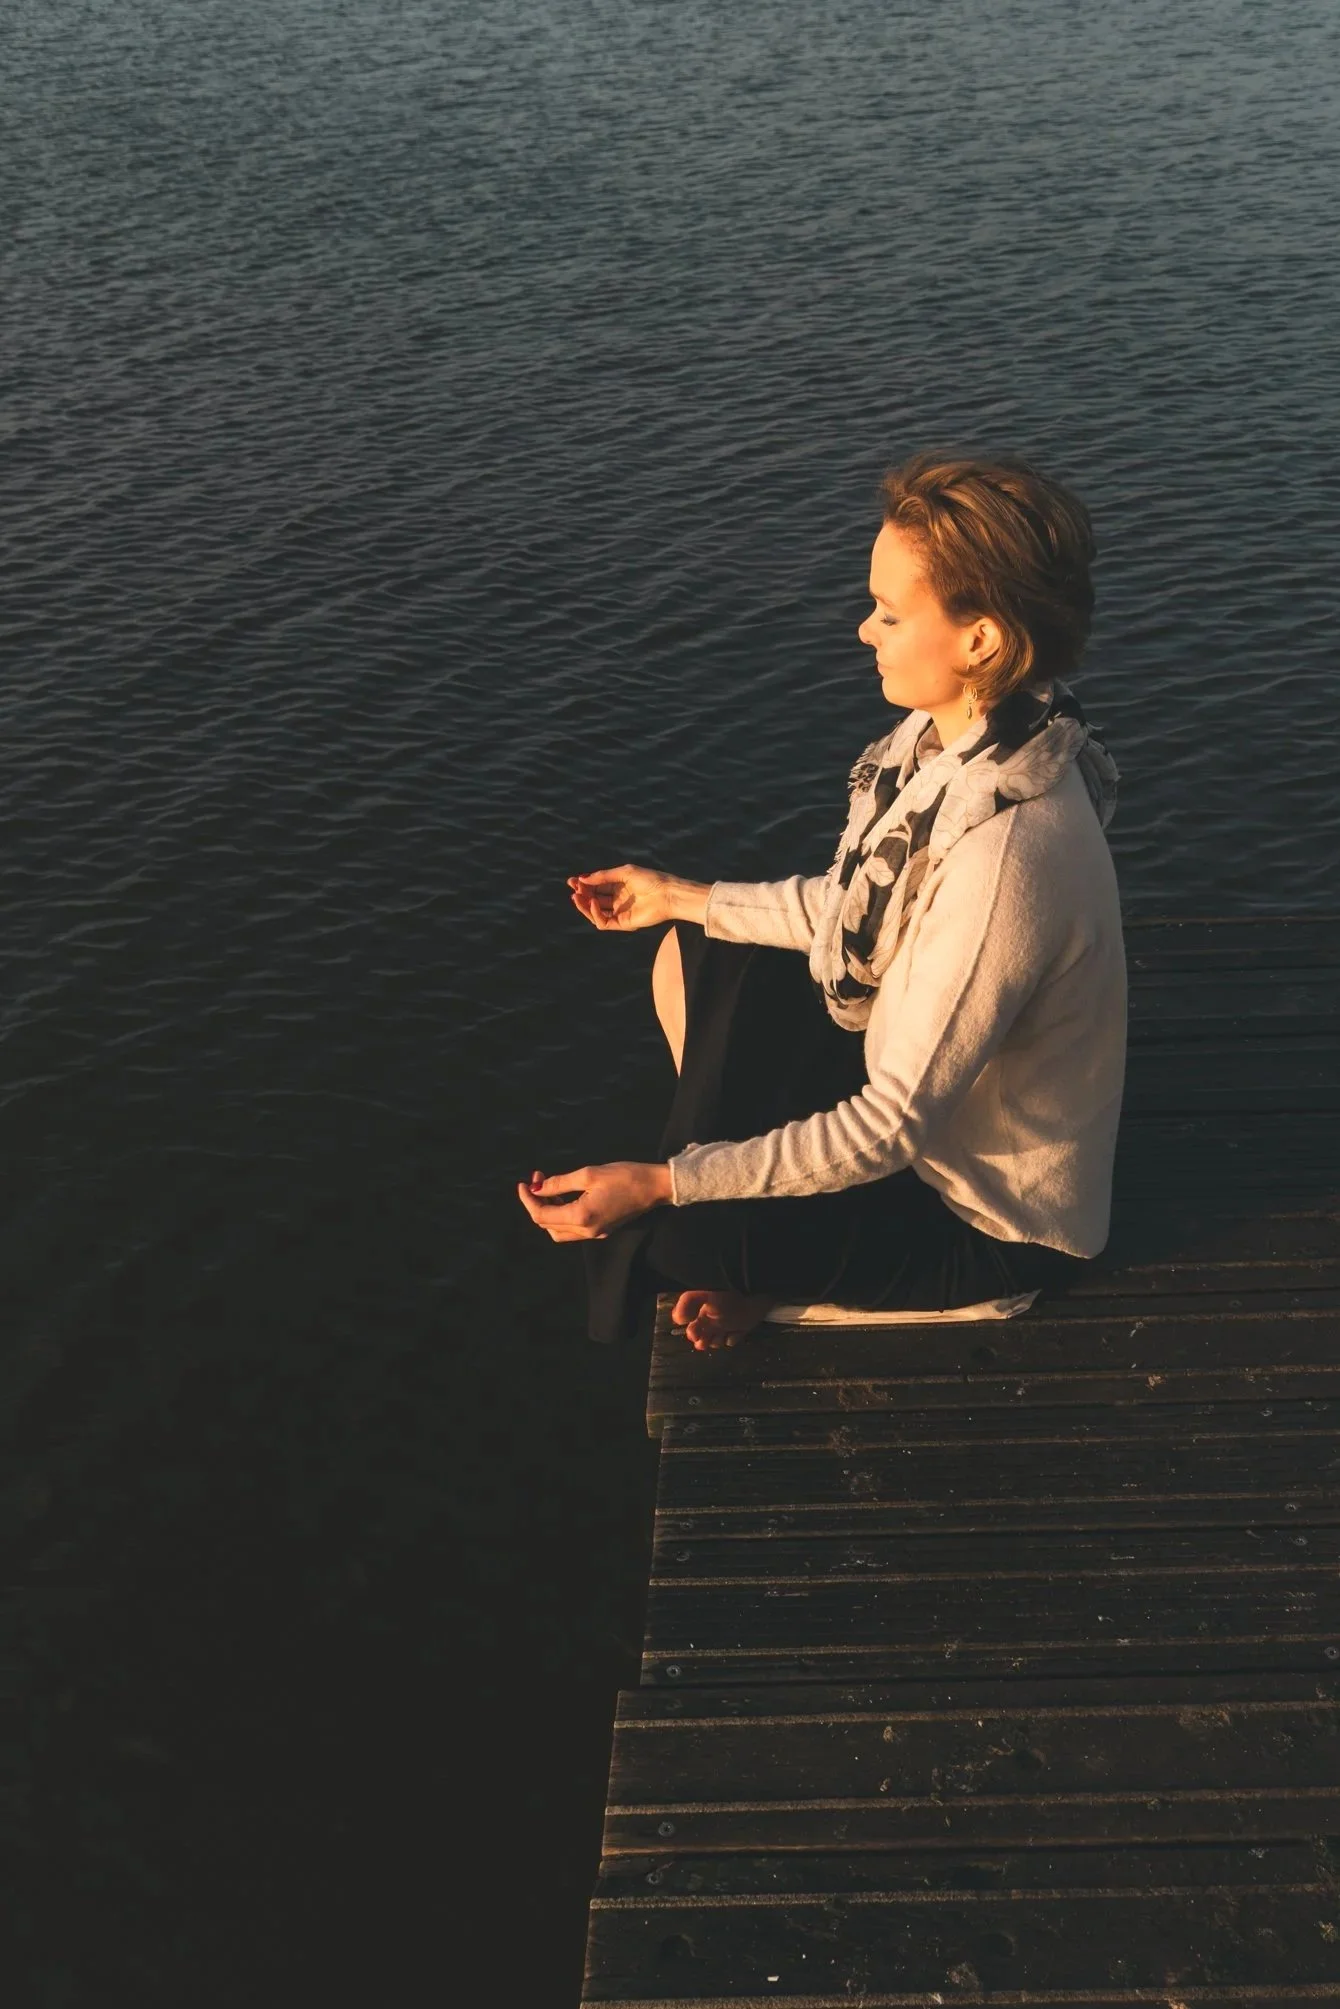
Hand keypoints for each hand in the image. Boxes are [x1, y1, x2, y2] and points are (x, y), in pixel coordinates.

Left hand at [516, 1161, 671, 1239]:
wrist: (655, 1187)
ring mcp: (595, 1234)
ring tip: (550, 1189)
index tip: (524, 1183)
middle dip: (537, 1203)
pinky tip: (565, 1197)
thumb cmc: (624, 1176)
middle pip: (547, 1225)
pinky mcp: (602, 1230)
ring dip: (549, 1212)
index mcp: (581, 1217)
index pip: (542, 1215)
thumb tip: (536, 1188)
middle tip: (537, 1179)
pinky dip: (562, 1215)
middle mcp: (586, 1231)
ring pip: (559, 1231)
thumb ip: (559, 1183)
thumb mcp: (588, 1174)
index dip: (528, 1199)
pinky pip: (573, 1229)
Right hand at [567, 865, 699, 931]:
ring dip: (584, 905)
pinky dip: (595, 913)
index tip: (573, 880)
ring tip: (577, 896)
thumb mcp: (623, 873)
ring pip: (595, 912)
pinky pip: (603, 922)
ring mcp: (620, 912)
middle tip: (574, 888)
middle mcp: (618, 900)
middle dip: (582, 894)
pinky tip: (592, 902)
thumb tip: (582, 879)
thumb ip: (603, 876)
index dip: (584, 884)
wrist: (667, 894)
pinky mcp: (623, 924)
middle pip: (594, 899)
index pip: (597, 887)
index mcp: (619, 886)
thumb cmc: (649, 879)